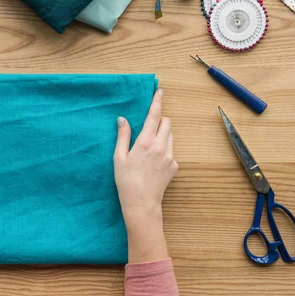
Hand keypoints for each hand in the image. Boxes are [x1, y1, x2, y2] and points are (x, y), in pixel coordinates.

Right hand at [114, 89, 177, 261]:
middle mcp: (161, 147)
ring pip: (170, 136)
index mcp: (145, 142)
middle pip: (167, 123)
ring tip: (149, 148)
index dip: (157, 102)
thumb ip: (123, 136)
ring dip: (163, 135)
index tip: (159, 91)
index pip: (154, 116)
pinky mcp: (175, 167)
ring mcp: (170, 157)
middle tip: (149, 127)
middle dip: (160, 120)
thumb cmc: (125, 180)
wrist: (141, 204)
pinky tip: (154, 163)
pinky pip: (171, 152)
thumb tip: (122, 119)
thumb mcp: (119, 157)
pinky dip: (165, 151)